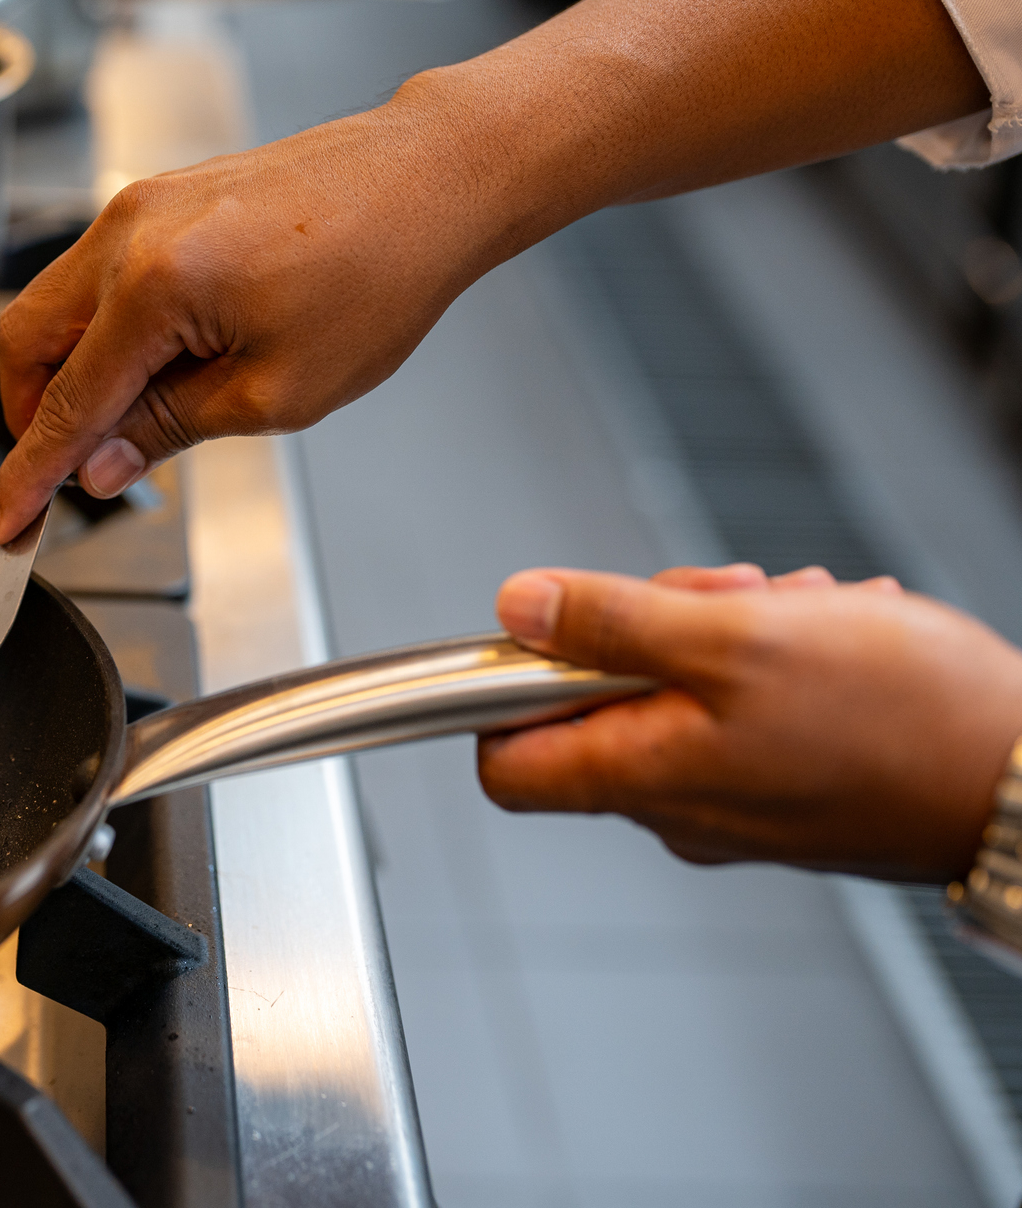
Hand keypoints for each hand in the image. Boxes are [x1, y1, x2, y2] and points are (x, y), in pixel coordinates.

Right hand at [0, 0, 984, 544]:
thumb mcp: (290, 391)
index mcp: (160, 289)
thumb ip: (176, 431)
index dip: (18, 490)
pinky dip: (105, 333)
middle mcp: (135, 231)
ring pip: (55, 307)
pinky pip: (102, 274)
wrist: (469, 155)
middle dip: (30, 423)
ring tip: (141, 432)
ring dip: (70, 377)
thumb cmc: (403, 273)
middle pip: (23, 349)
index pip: (53, 412)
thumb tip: (101, 463)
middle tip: (80, 488)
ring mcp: (147, 200)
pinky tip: (166, 366)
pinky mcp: (171, 188)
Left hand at [481, 563, 1021, 880]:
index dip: (505, 688)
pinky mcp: (787, 789)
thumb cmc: (903, 719)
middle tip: (728, 601)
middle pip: (601, 701)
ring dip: (732, 632)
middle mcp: (678, 806)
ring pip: (683, 690)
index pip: (503, 761)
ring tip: (799, 612)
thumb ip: (613, 622)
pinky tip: (833, 634)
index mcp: (642, 779)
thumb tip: (518, 608)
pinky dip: (780, 659)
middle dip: (654, 626)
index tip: (550, 631)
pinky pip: (747, 708)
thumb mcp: (737, 638)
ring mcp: (735, 802)